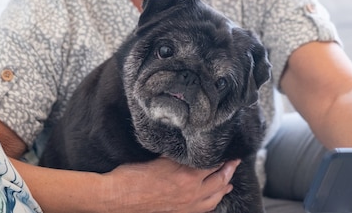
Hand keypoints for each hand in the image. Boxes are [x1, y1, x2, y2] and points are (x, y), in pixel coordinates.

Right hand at [103, 157, 239, 212]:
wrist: (116, 197)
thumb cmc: (132, 175)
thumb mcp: (159, 157)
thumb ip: (178, 153)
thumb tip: (189, 145)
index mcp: (188, 176)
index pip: (214, 164)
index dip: (223, 156)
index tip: (228, 149)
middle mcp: (191, 193)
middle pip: (219, 182)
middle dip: (229, 171)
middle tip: (235, 162)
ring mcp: (185, 206)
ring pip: (213, 199)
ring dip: (223, 188)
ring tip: (229, 182)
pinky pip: (202, 209)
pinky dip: (210, 202)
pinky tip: (211, 199)